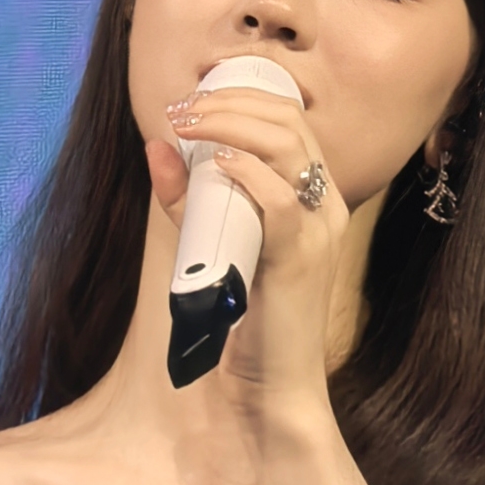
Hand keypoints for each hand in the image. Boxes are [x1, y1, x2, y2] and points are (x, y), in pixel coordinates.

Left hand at [149, 83, 357, 397]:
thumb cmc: (247, 319)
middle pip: (290, 120)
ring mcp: (320, 231)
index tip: (189, 101)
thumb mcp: (215, 244)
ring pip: (288, 147)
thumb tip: (157, 147)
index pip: (289, 119)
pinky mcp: (302, 260)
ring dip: (231, 124)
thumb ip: (190, 199)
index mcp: (315, 198)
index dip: (239, 97)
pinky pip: (282, 201)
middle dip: (231, 100)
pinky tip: (217, 161)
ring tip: (189, 124)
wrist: (273, 387)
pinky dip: (248, 173)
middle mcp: (327, 207)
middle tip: (182, 109)